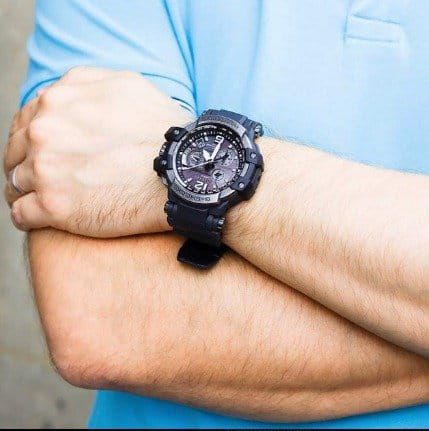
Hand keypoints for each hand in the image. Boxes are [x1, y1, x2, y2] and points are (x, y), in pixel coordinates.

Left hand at [4, 67, 191, 236]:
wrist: (180, 173)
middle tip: (45, 178)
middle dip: (26, 163)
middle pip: (15, 151)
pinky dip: (27, 217)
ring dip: (27, 191)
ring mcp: (45, 170)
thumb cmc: (162, 132)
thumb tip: (65, 92)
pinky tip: (40, 218)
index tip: (46, 153)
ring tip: (46, 199)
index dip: (33, 139)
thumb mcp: (128, 85)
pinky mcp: (53, 207)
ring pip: (16, 183)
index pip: (26, 120)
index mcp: (57, 101)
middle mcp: (44, 132)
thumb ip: (86, 83)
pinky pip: (20, 214)